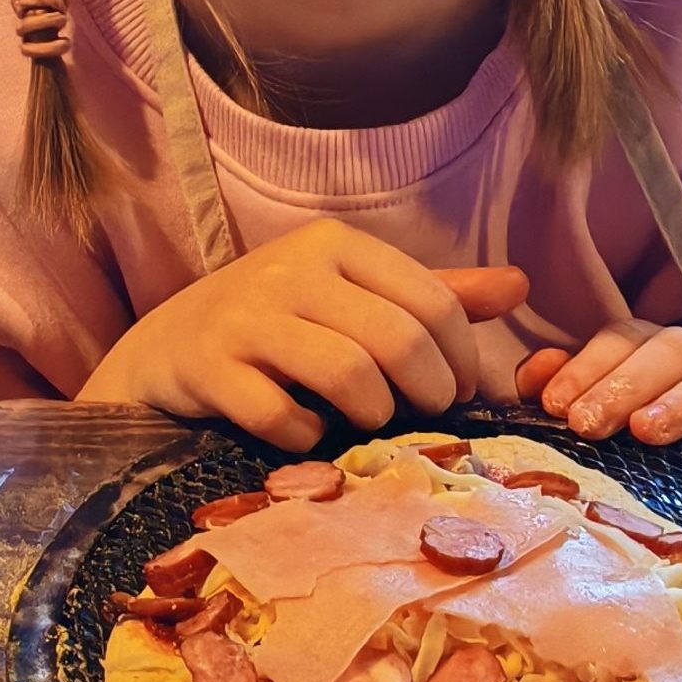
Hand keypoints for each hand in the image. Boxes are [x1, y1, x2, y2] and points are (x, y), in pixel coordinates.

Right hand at [79, 220, 530, 450]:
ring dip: (372, 416)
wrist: (162, 352)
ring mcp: (244, 317)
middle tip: (423, 416)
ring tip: (366, 424)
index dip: (463, 358)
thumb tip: (519, 285)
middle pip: (397, 338)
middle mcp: (290, 269)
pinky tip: (304, 433)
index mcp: (334, 244)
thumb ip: (432, 293)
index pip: (431, 300)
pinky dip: (305, 438)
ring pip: (348, 375)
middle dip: (427, 392)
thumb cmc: (273, 326)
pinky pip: (281, 415)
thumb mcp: (350, 296)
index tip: (459, 393)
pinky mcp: (208, 367)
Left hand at [514, 322, 681, 445]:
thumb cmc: (649, 469)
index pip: (627, 337)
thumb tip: (535, 375)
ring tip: (649, 431)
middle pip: (676, 348)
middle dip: (626, 382)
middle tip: (588, 424)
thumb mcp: (603, 426)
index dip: (588, 364)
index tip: (554, 404)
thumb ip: (569, 392)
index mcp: (659, 360)